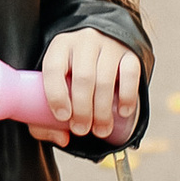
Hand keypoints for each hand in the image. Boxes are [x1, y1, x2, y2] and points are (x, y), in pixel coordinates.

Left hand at [44, 27, 140, 145]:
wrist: (102, 43)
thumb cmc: (73, 71)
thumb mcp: (56, 83)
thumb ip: (48, 114)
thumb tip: (62, 139)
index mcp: (60, 46)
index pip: (53, 68)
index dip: (56, 95)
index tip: (63, 117)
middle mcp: (84, 41)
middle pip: (83, 78)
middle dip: (82, 110)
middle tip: (81, 130)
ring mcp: (109, 45)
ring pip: (106, 80)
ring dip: (103, 111)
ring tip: (100, 130)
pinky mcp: (130, 53)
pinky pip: (131, 74)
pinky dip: (128, 97)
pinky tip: (123, 112)